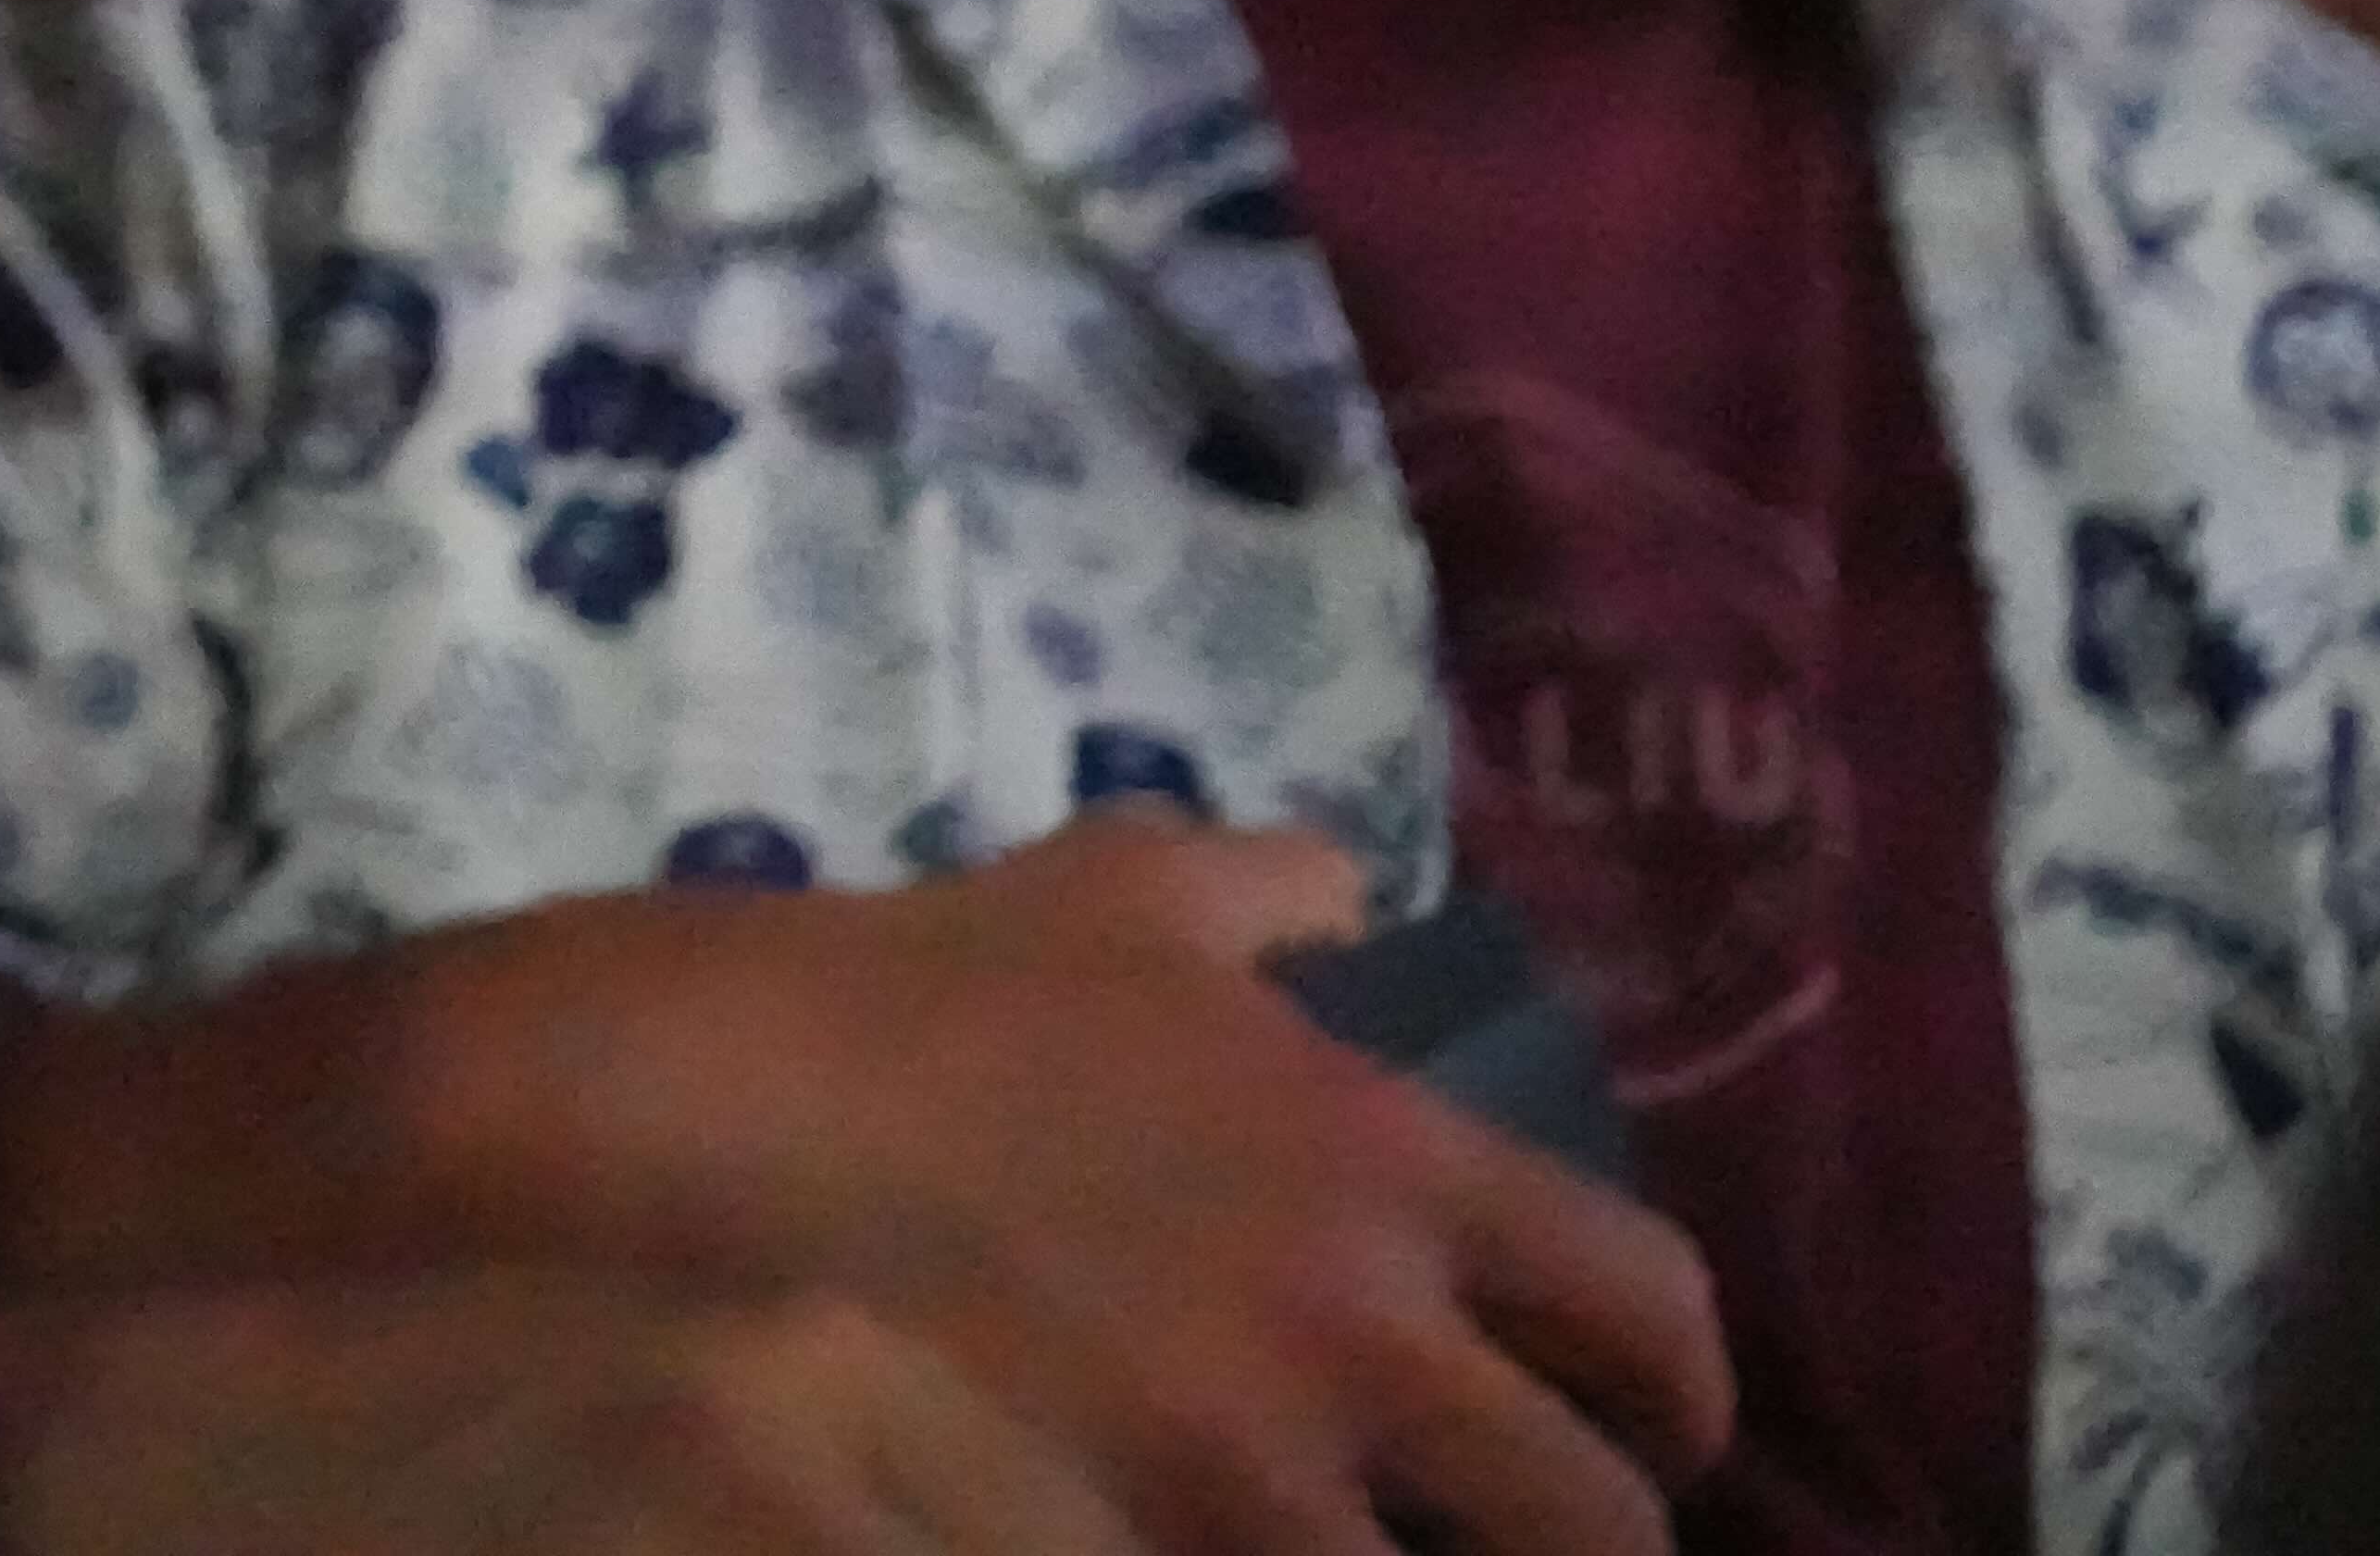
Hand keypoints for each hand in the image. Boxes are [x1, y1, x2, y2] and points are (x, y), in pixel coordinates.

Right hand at [68, 828, 1728, 1555]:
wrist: (700, 1126)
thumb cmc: (906, 999)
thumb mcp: (1102, 891)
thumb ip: (1256, 888)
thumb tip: (1358, 894)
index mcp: (1382, 1164)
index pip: (1646, 1309)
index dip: (1679, 1391)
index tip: (1652, 1427)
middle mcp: (1357, 1333)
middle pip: (1592, 1523)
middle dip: (1588, 1544)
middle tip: (1523, 1538)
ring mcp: (1243, 1472)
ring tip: (1344, 1538)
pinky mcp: (1121, 1549)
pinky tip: (1205, 1547)